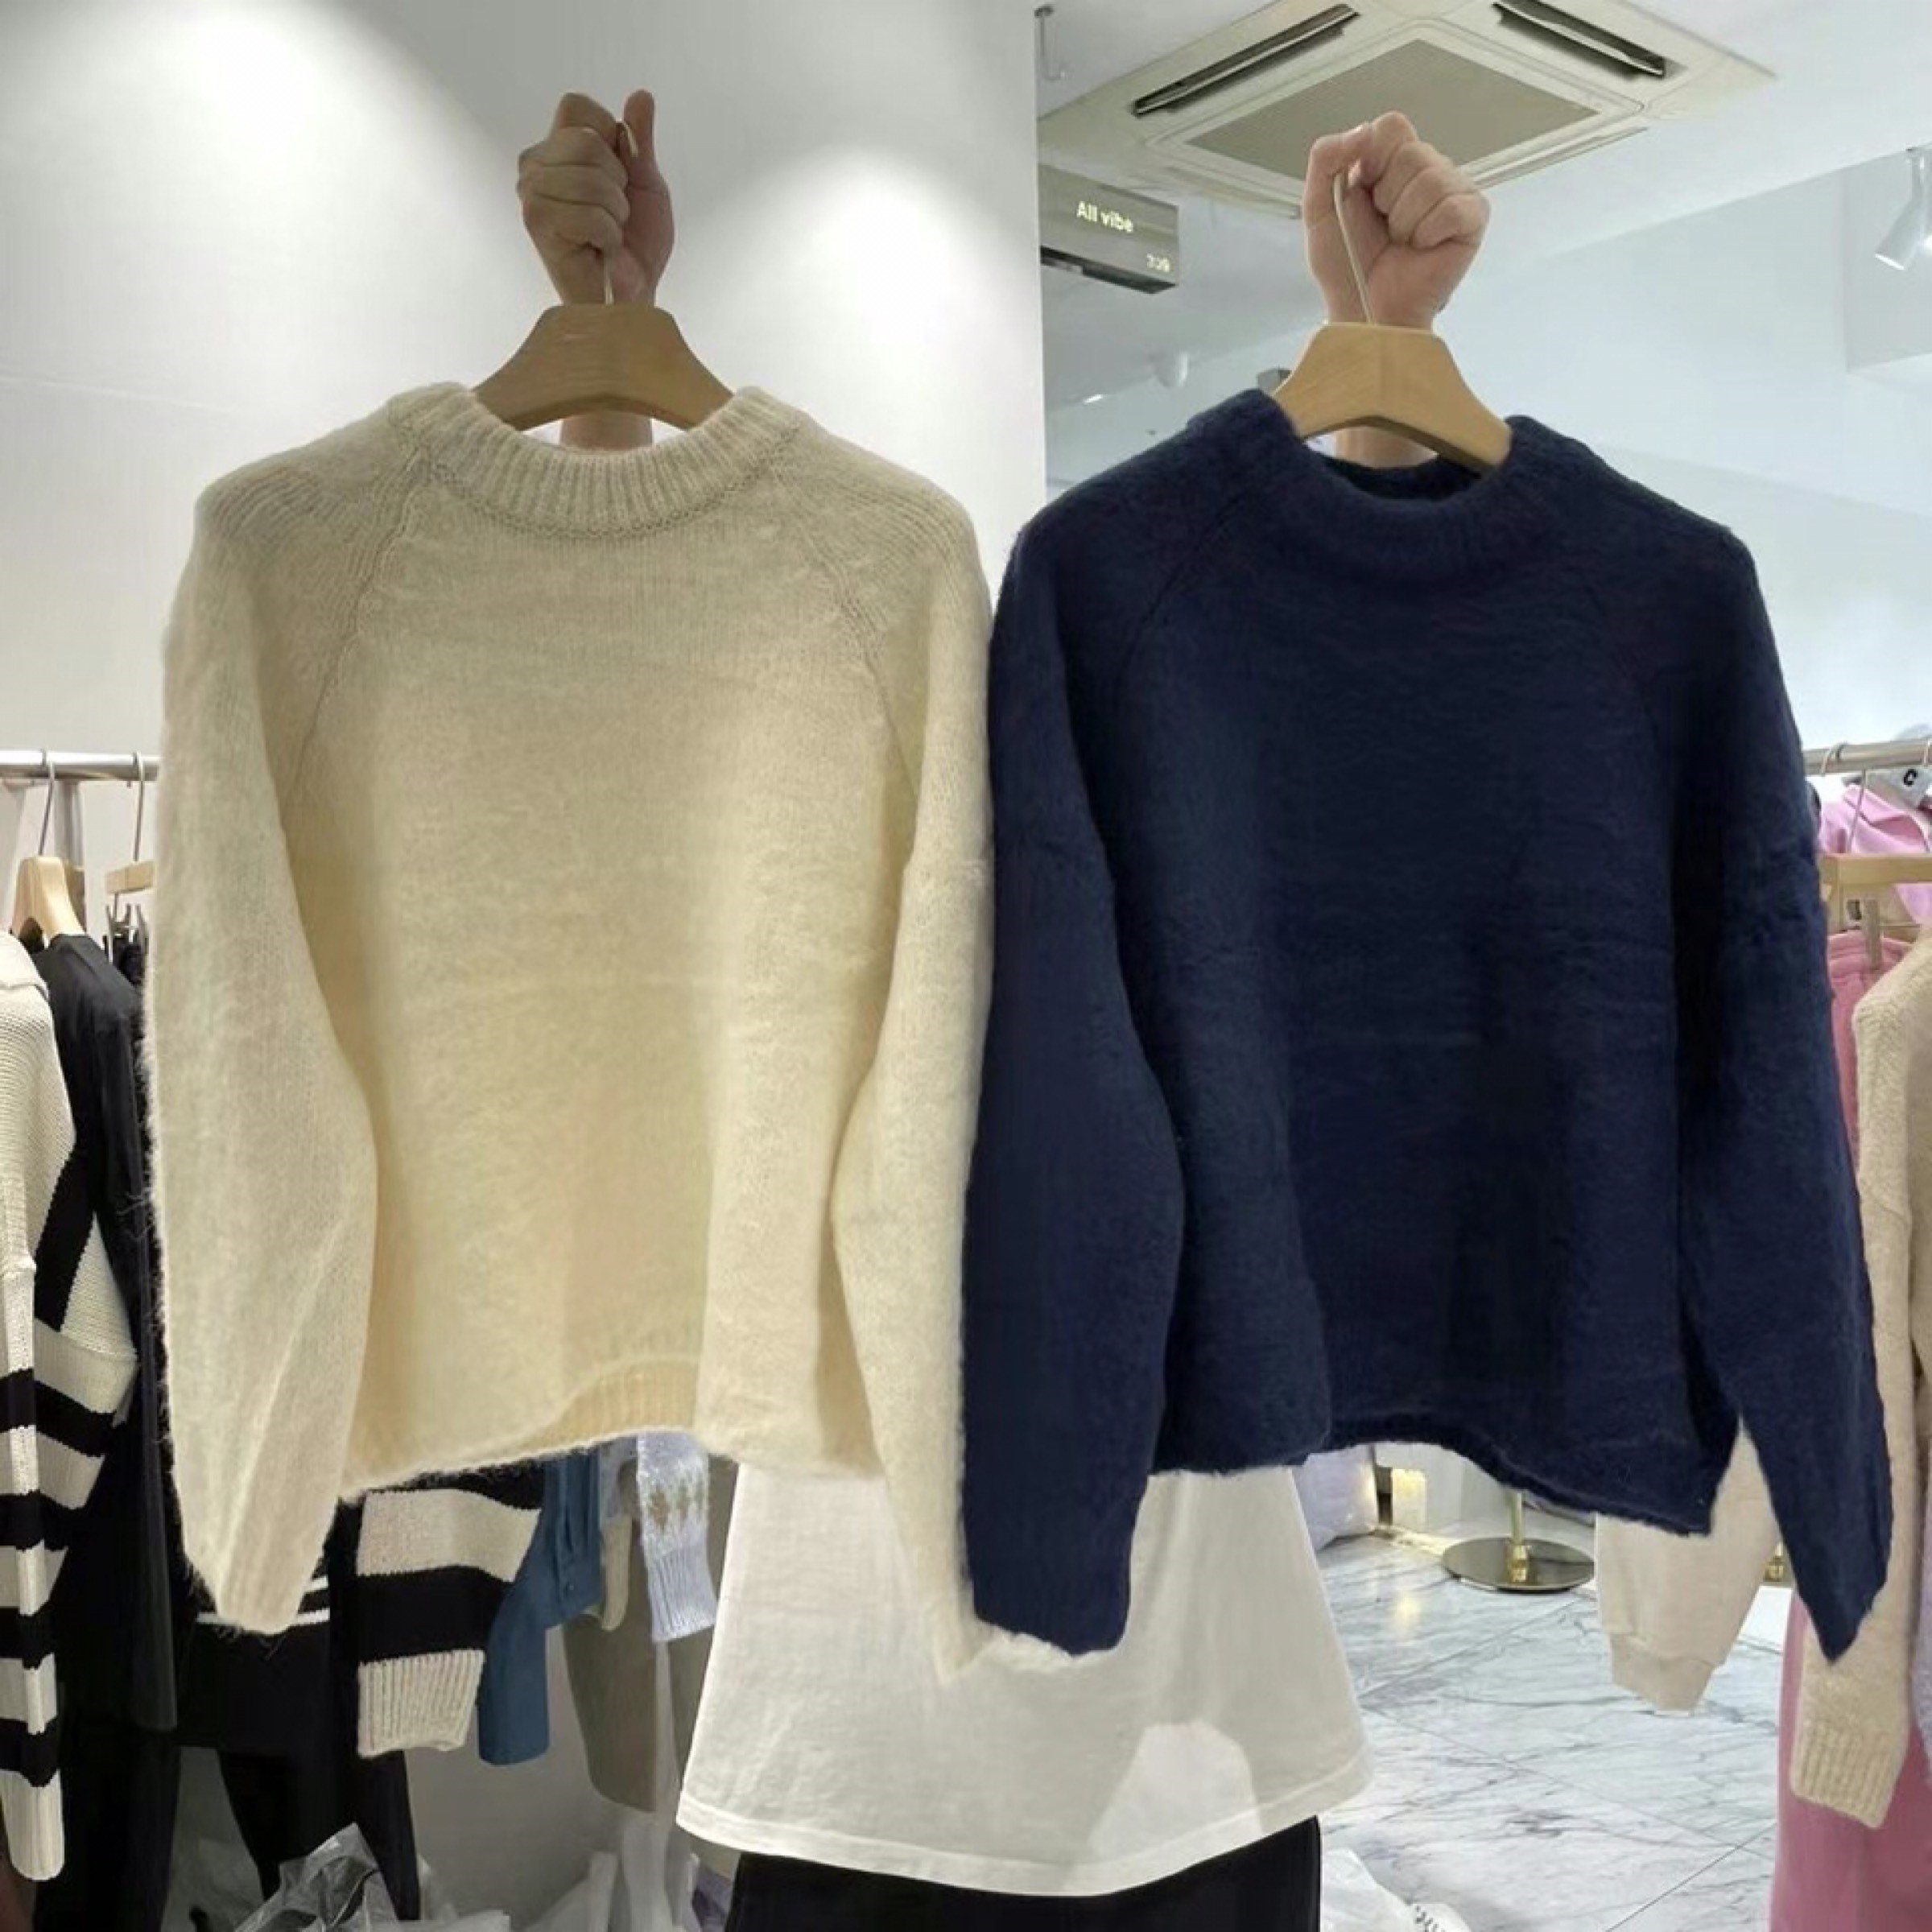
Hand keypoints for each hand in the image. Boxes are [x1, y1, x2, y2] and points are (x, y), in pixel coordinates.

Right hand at [519, 89, 673, 305]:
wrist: (633, 295)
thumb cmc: (636, 244)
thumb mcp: (646, 183)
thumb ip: (639, 140)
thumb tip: (641, 95)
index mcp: (558, 148)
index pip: (577, 105)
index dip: (609, 135)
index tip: (618, 174)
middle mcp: (535, 165)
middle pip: (586, 140)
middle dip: (617, 182)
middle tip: (614, 213)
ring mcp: (531, 193)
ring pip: (590, 176)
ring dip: (614, 211)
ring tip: (607, 232)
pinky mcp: (536, 223)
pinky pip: (589, 213)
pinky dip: (608, 234)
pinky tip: (600, 249)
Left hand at [1305, 113, 1487, 329]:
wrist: (1364, 310)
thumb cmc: (1345, 265)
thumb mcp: (1317, 208)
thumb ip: (1325, 158)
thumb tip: (1363, 130)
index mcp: (1391, 160)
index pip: (1391, 126)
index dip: (1372, 160)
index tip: (1363, 194)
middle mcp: (1427, 168)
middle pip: (1411, 152)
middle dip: (1386, 197)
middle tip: (1384, 228)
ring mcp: (1454, 191)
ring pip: (1430, 179)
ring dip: (1404, 220)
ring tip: (1401, 242)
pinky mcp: (1473, 217)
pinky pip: (1453, 207)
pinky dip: (1428, 233)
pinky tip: (1423, 248)